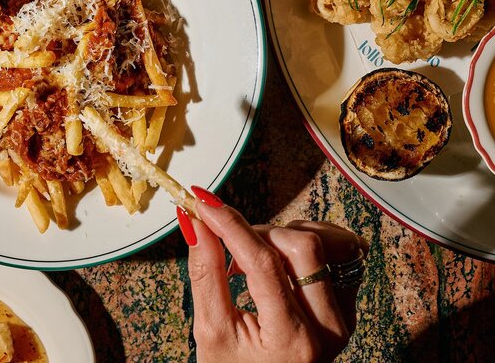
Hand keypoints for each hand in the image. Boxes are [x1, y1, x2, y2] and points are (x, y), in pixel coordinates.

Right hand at [177, 187, 367, 362]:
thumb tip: (195, 223)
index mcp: (293, 340)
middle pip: (303, 245)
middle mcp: (328, 327)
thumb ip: (205, 272)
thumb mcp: (211, 331)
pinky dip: (304, 242)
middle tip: (228, 242)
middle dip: (258, 232)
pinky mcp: (347, 306)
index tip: (204, 203)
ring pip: (325, 242)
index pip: (263, 262)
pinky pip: (337, 253)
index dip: (230, 225)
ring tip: (254, 256)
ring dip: (283, 235)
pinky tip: (280, 259)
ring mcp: (343, 317)